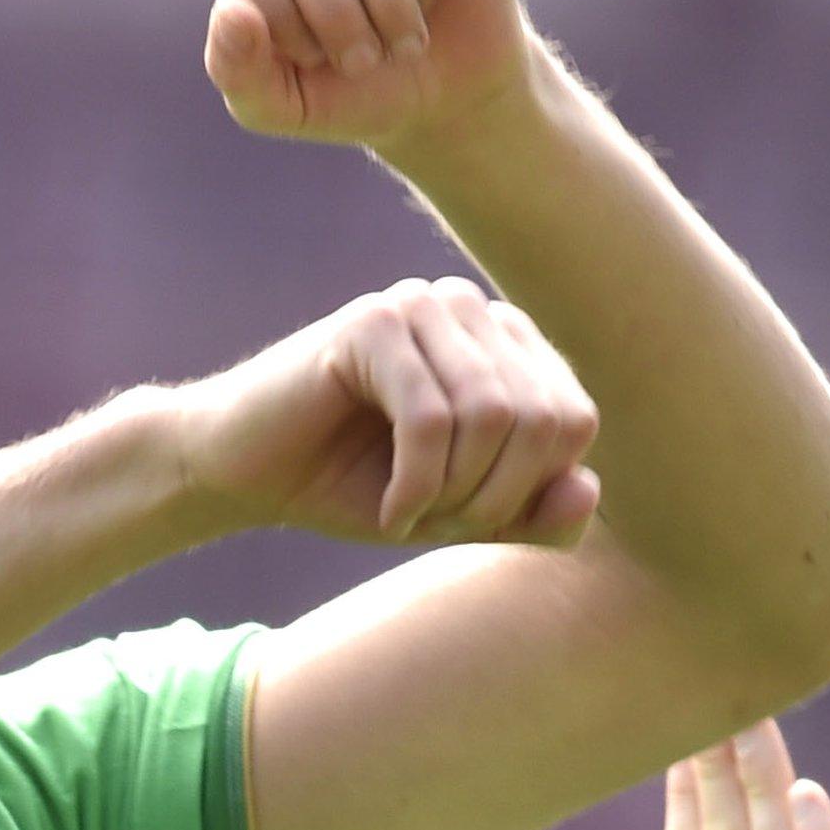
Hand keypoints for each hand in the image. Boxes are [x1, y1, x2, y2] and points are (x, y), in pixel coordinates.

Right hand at [168, 275, 598, 544]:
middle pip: (544, 417)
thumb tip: (588, 490)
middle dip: (496, 496)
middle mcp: (469, 310)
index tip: (465, 520)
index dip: (530, 490)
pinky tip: (387, 511)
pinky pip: (432, 418)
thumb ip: (535, 515)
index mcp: (502, 344)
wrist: (241, 474)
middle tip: (435, 523)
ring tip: (409, 514)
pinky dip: (417, 486)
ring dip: (456, 493)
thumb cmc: (351, 486)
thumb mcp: (459, 516)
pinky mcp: (371, 323)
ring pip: (494, 416)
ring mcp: (419, 306)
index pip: (573, 419)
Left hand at [189, 0, 530, 148]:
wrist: (439, 87)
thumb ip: (236, 70)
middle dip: (331, 12)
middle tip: (360, 63)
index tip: (306, 56)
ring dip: (383, 0)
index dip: (272, 13)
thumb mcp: (280, 105)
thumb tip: (228, 9)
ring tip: (396, 42)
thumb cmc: (343, 89)